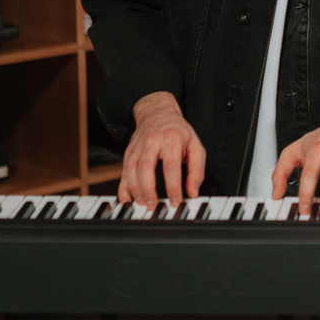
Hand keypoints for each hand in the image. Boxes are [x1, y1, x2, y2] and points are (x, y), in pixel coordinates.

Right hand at [120, 91, 205, 206]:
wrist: (157, 113)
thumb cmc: (178, 132)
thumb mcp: (195, 146)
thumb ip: (197, 170)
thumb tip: (192, 192)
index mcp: (171, 139)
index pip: (171, 166)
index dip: (173, 187)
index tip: (175, 202)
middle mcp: (152, 141)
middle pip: (146, 167)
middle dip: (148, 190)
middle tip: (153, 206)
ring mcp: (137, 146)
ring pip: (131, 170)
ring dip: (135, 190)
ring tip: (143, 204)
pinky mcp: (128, 152)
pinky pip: (122, 171)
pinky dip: (123, 187)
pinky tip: (127, 199)